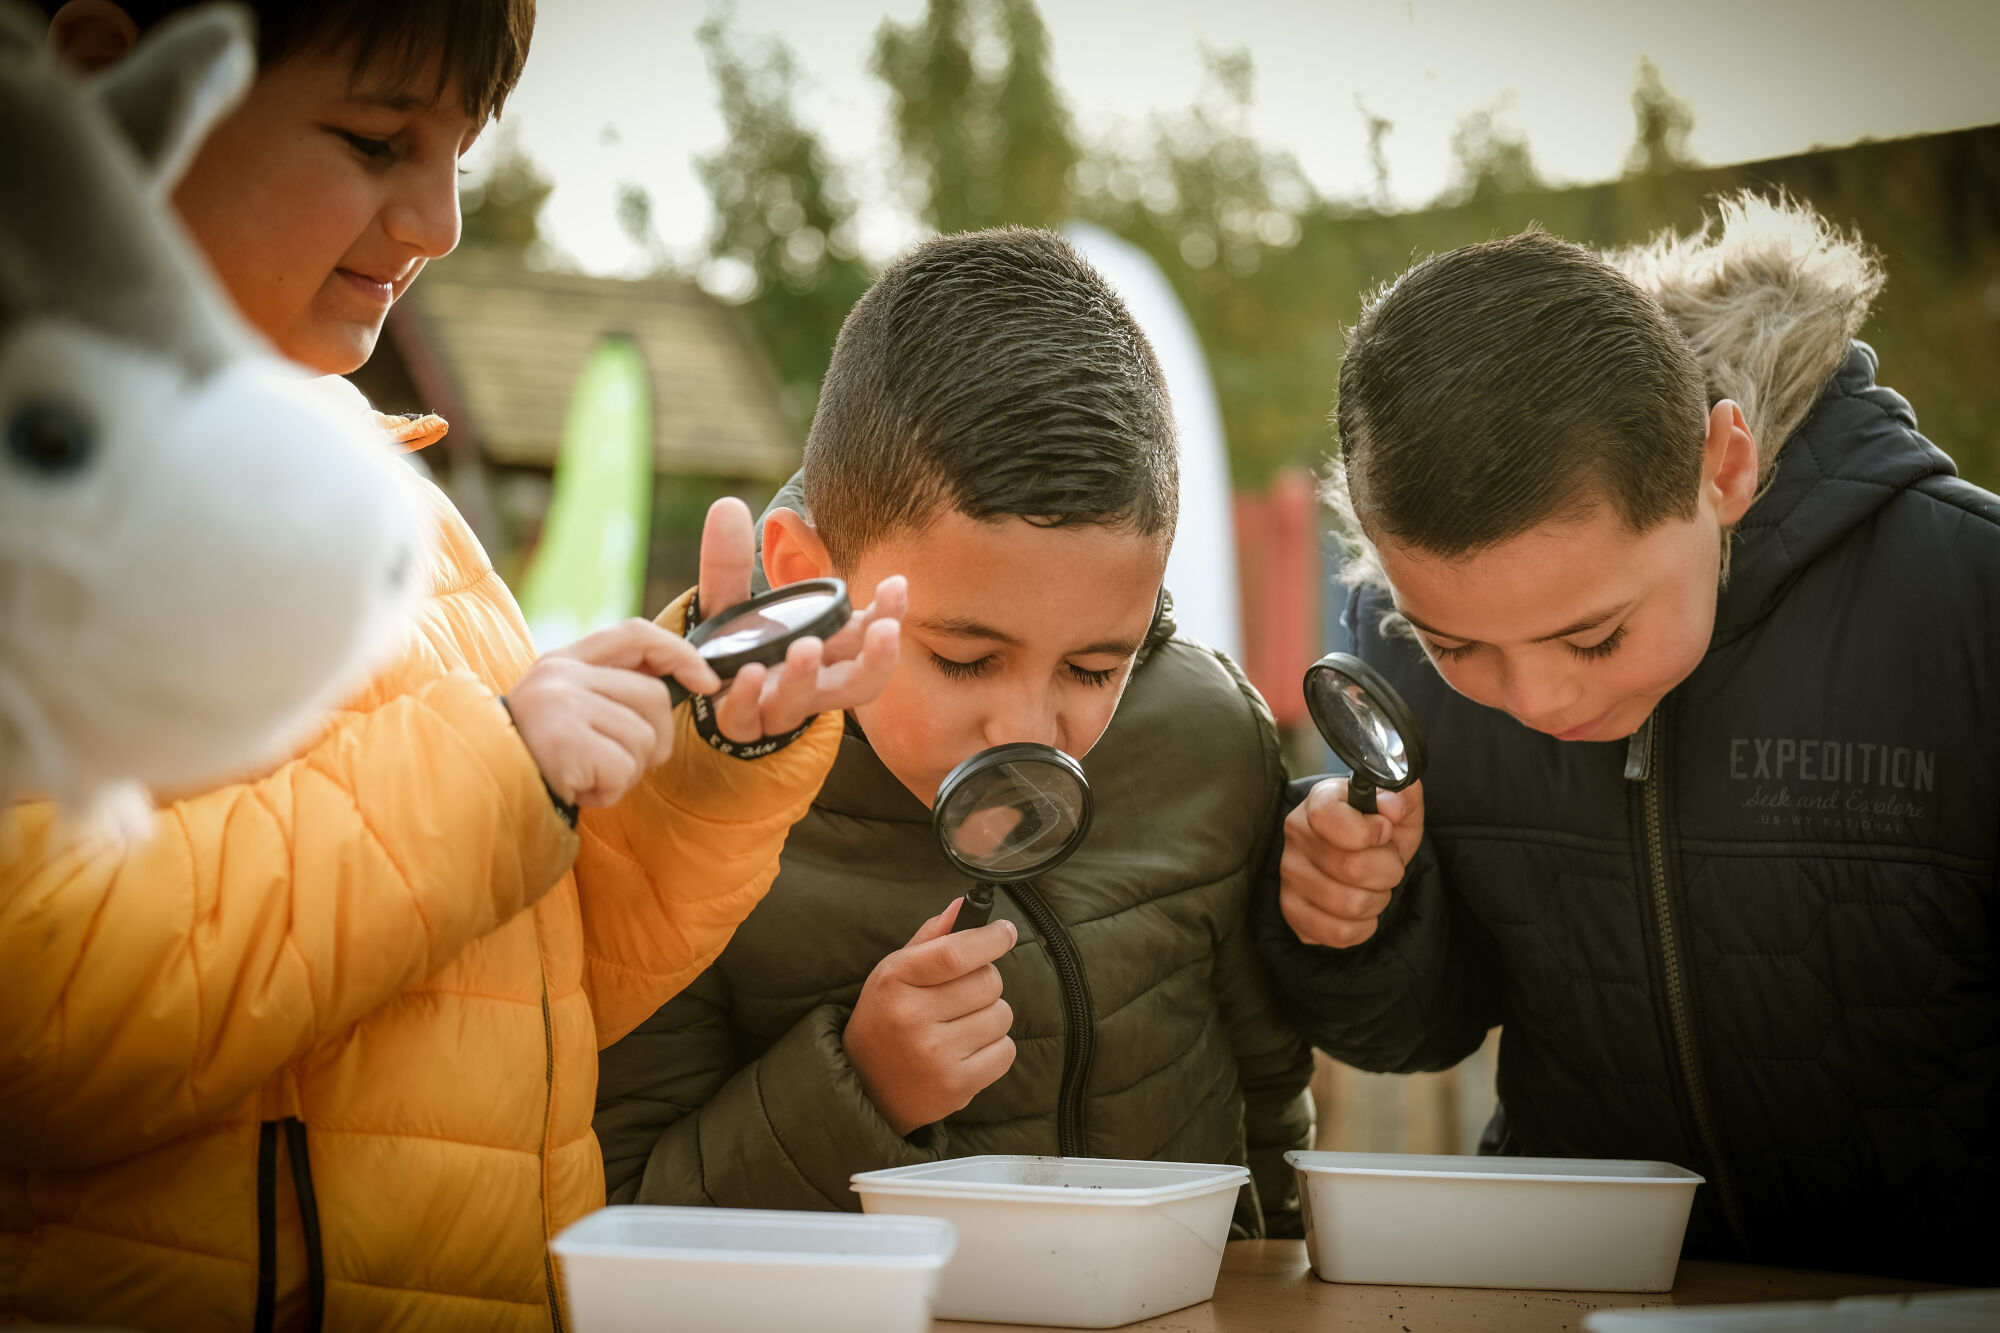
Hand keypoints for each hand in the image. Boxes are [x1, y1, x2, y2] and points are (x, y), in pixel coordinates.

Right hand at [509, 620, 719, 807]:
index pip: (635, 634)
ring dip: (627, 772)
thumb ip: (614, 689)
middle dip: (653, 741)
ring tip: (587, 774)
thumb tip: (688, 682)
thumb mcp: (571, 709)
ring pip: (644, 739)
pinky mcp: (565, 741)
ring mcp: (561, 704)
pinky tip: (579, 788)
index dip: (679, 654)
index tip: (706, 681)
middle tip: (617, 762)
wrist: (483, 790)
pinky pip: (623, 770)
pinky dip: (610, 790)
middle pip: (654, 698)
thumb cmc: (540, 757)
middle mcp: (561, 674)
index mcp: (564, 660)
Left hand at [694, 497, 905, 743]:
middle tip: (884, 631)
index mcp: (824, 650)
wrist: (696, 697)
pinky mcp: (740, 725)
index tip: (897, 584)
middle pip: (859, 682)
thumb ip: (729, 562)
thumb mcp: (729, 601)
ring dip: (808, 678)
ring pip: (808, 704)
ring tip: (807, 648)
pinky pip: (749, 720)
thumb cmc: (730, 650)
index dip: (888, 614)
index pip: (869, 635)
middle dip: (877, 660)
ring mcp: (777, 707)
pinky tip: (750, 675)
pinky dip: (749, 699)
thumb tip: (728, 506)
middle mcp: (811, 683)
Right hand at [844, 901, 1018, 1135]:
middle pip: (988, 982)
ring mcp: (935, 1055)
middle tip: (965, 994)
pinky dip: (995, 1049)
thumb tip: (964, 905)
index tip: (1005, 932)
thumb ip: (931, 938)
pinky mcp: (956, 1085)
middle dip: (986, 982)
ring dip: (991, 1016)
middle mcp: (912, 1017)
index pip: (954, 952)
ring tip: (961, 1026)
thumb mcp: (894, 973)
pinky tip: (968, 1051)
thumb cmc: (886, 1019)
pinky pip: (1006, 1051)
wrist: (866, 1088)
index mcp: (894, 981)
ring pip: (1002, 1015)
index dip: (989, 938)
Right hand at [1279, 778, 1424, 947]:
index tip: (1384, 832)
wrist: (1360, 858)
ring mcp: (1289, 875)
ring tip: (1374, 886)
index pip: (1332, 818)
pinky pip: (1340, 933)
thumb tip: (1394, 805)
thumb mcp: (1399, 810)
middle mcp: (1296, 835)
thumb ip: (1403, 796)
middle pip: (1352, 868)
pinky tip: (1362, 909)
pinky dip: (1364, 926)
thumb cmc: (1378, 831)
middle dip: (1388, 871)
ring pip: (1350, 905)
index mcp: (1319, 801)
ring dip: (1378, 899)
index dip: (1370, 832)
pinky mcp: (1292, 910)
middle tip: (1387, 863)